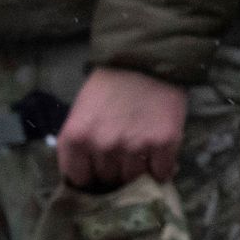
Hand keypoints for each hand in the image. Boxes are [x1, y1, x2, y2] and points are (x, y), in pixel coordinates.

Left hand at [56, 67, 188, 189]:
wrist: (146, 60)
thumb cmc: (109, 86)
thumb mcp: (81, 113)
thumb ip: (81, 145)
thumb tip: (89, 176)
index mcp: (76, 138)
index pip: (78, 178)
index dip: (89, 176)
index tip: (97, 172)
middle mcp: (103, 146)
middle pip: (107, 178)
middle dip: (113, 172)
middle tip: (122, 159)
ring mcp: (134, 146)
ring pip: (134, 179)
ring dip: (138, 173)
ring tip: (142, 158)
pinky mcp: (164, 144)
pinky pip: (161, 173)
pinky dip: (161, 172)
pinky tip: (159, 162)